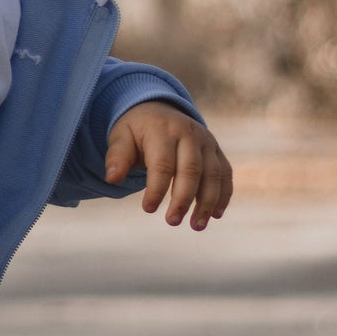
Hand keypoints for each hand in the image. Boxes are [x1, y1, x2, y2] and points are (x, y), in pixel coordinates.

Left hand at [104, 104, 231, 230]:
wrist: (158, 109)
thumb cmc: (136, 130)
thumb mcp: (120, 137)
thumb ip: (117, 157)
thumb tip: (111, 179)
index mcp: (162, 130)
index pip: (162, 163)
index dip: (156, 188)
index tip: (147, 209)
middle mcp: (189, 133)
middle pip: (191, 170)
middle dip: (183, 199)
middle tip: (172, 222)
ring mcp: (206, 141)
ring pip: (213, 174)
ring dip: (207, 202)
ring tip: (197, 226)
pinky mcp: (216, 150)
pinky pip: (225, 173)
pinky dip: (223, 195)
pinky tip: (215, 215)